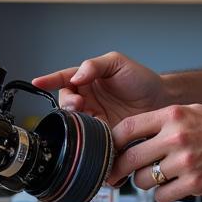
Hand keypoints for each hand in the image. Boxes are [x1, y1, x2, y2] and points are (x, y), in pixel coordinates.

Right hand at [31, 51, 168, 126]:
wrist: (163, 102)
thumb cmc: (141, 79)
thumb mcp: (118, 63)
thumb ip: (95, 65)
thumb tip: (77, 75)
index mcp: (87, 80)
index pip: (64, 79)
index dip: (50, 80)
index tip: (38, 82)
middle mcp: (88, 100)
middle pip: (66, 103)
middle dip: (67, 104)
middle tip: (78, 104)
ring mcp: (95, 118)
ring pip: (75, 121)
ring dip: (77, 121)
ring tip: (87, 119)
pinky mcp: (105, 135)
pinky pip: (91, 137)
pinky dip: (89, 138)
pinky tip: (93, 136)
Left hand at [109, 104, 201, 201]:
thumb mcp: (193, 111)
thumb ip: (164, 119)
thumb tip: (134, 131)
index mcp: (173, 115)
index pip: (128, 127)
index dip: (112, 141)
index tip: (108, 149)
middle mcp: (176, 137)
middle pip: (131, 157)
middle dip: (119, 168)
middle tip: (115, 173)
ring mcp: (185, 162)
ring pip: (144, 180)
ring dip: (144, 182)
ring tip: (155, 177)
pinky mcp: (195, 184)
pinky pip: (163, 196)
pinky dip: (162, 195)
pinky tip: (171, 187)